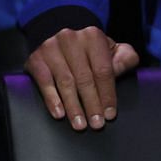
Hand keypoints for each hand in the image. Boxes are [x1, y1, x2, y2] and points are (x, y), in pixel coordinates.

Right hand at [24, 25, 139, 130]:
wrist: (61, 42)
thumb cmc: (91, 51)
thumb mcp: (112, 50)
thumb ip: (124, 58)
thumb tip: (121, 70)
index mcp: (93, 36)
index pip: (103, 70)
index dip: (107, 94)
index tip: (110, 114)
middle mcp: (71, 39)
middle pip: (84, 78)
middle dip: (91, 104)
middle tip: (96, 124)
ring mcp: (51, 47)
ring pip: (65, 82)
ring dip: (73, 106)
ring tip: (80, 124)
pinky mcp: (36, 58)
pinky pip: (44, 81)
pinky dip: (52, 99)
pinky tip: (59, 113)